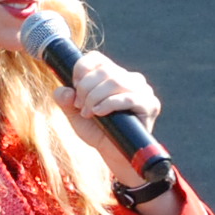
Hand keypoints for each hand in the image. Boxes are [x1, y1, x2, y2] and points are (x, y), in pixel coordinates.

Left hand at [54, 48, 161, 184]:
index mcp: (113, 74)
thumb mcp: (75, 115)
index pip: (96, 58)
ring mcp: (142, 90)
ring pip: (115, 81)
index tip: (74, 88)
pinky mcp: (150, 104)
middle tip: (80, 107)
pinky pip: (128, 98)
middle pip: (104, 70)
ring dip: (95, 97)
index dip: (81, 69)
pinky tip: (99, 113)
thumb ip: (66, 101)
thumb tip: (64, 90)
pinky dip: (109, 104)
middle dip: (85, 88)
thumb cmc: (98, 132)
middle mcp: (130, 78)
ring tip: (88, 113)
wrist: (115, 155)